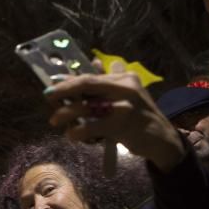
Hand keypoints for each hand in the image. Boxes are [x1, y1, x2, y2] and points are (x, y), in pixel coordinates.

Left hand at [44, 72, 185, 171]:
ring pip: (87, 106)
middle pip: (87, 84)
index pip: (92, 76)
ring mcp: (124, 105)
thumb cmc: (138, 118)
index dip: (69, 80)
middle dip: (64, 90)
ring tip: (55, 120)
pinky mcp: (122, 124)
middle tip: (47, 96)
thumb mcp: (126, 96)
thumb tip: (85, 68)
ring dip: (66, 113)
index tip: (52, 83)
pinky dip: (78, 131)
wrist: (161, 139)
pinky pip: (92, 126)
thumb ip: (106, 84)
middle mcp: (125, 87)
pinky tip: (72, 135)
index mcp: (125, 78)